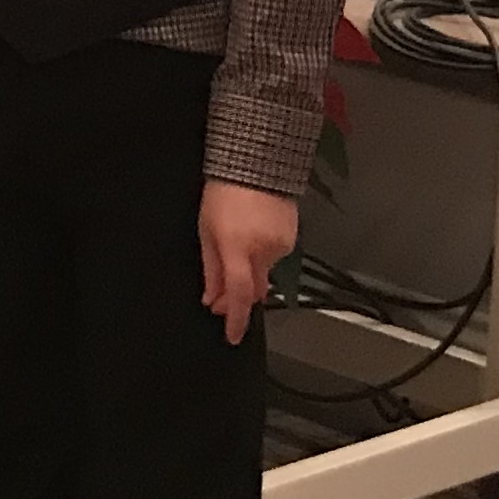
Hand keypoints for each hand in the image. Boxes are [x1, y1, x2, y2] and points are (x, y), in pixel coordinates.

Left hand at [199, 181, 299, 342]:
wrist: (256, 163)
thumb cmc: (224, 191)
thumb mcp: (206, 231)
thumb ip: (211, 269)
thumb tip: (212, 298)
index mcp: (238, 247)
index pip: (239, 294)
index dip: (236, 319)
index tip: (233, 336)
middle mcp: (264, 249)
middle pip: (254, 289)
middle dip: (239, 295)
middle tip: (222, 294)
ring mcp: (281, 244)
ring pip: (264, 272)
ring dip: (250, 268)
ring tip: (238, 240)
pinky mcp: (292, 238)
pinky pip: (275, 256)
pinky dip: (262, 253)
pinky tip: (253, 233)